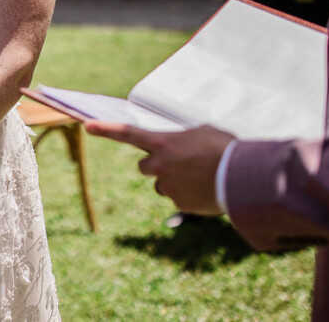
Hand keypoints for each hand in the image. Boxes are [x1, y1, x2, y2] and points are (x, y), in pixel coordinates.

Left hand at [85, 121, 233, 214]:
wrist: (242, 177)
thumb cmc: (225, 149)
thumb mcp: (202, 132)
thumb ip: (183, 138)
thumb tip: (183, 146)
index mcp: (162, 142)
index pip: (127, 133)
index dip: (105, 129)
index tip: (87, 125)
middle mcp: (159, 164)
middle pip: (144, 166)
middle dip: (156, 165)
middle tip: (179, 163)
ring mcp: (167, 186)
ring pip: (162, 184)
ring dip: (173, 181)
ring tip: (199, 176)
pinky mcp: (179, 203)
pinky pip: (178, 198)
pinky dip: (189, 195)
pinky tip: (206, 189)